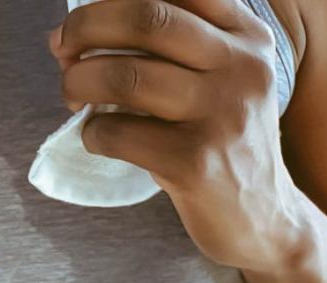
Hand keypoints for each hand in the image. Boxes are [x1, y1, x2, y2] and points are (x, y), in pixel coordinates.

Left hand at [50, 0, 301, 273]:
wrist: (264, 219)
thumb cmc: (219, 141)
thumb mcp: (217, 80)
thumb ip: (165, 50)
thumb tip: (69, 37)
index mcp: (247, 36)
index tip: (85, 17)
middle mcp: (242, 67)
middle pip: (148, 17)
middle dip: (87, 25)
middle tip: (62, 47)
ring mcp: (222, 115)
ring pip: (126, 76)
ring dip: (79, 80)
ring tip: (73, 94)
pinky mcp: (197, 163)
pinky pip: (118, 132)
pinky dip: (93, 132)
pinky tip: (100, 138)